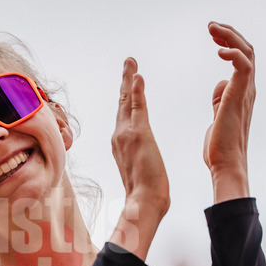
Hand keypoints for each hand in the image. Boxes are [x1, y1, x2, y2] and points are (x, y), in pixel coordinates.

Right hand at [109, 57, 168, 258]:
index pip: (124, 116)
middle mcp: (119, 137)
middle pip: (122, 103)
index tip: (129, 83)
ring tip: (131, 62)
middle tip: (128, 63)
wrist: (143, 203)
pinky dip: (137, 90)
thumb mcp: (142, 175)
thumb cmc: (146, 196)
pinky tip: (138, 76)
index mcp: (121, 145)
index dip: (126, 97)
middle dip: (125, 82)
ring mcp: (126, 134)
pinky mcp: (139, 134)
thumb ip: (141, 166)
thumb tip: (144, 173)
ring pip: (127, 101)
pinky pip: (138, 107)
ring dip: (129, 79)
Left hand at [204, 22, 254, 202]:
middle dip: (230, 33)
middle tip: (211, 26)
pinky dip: (233, 52)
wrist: (225, 164)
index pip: (242, 58)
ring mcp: (245, 92)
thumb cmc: (220, 146)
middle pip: (247, 50)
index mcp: (242, 92)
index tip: (213, 35)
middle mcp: (247, 89)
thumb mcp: (218, 114)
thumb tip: (220, 84)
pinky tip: (218, 49)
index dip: (230, 42)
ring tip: (212, 29)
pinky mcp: (238, 97)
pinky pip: (243, 66)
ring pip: (247, 52)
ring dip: (231, 36)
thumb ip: (220, 98)